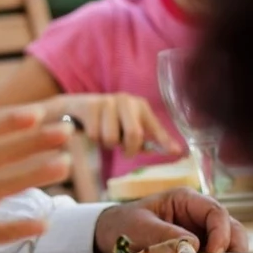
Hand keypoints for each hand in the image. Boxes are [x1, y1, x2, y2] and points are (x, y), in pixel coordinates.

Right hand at [57, 93, 181, 155]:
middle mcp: (126, 100)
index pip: (155, 127)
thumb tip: (176, 151)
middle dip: (128, 149)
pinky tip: (91, 129)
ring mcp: (107, 101)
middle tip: (124, 151)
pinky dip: (93, 139)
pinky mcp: (90, 106)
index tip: (176, 152)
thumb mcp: (127, 127)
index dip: (165, 141)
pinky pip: (95, 135)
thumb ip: (147, 140)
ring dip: (107, 144)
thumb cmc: (107, 122)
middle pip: (134, 134)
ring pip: (112, 138)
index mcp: (140, 106)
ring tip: (104, 136)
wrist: (76, 108)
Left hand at [93, 187, 248, 252]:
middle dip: (233, 250)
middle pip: (231, 229)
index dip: (221, 233)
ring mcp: (200, 234)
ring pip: (228, 246)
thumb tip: (194, 247)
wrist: (106, 236)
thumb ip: (165, 235)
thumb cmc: (122, 225)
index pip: (216, 212)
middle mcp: (198, 215)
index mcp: (186, 200)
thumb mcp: (140, 227)